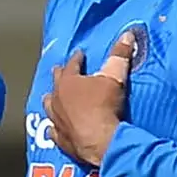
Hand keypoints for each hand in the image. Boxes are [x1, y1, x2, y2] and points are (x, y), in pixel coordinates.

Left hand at [43, 31, 134, 166]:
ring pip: (48, 105)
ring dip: (52, 100)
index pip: (72, 65)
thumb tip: (127, 34)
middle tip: (62, 71)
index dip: (77, 58)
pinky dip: (54, 127)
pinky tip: (54, 128)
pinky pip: (53, 131)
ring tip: (53, 98)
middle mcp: (57, 98)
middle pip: (56, 83)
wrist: (101, 141)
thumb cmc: (104, 106)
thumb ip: (119, 56)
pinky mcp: (60, 139)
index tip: (80, 54)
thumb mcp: (115, 78)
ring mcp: (56, 119)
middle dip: (60, 75)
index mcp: (68, 81)